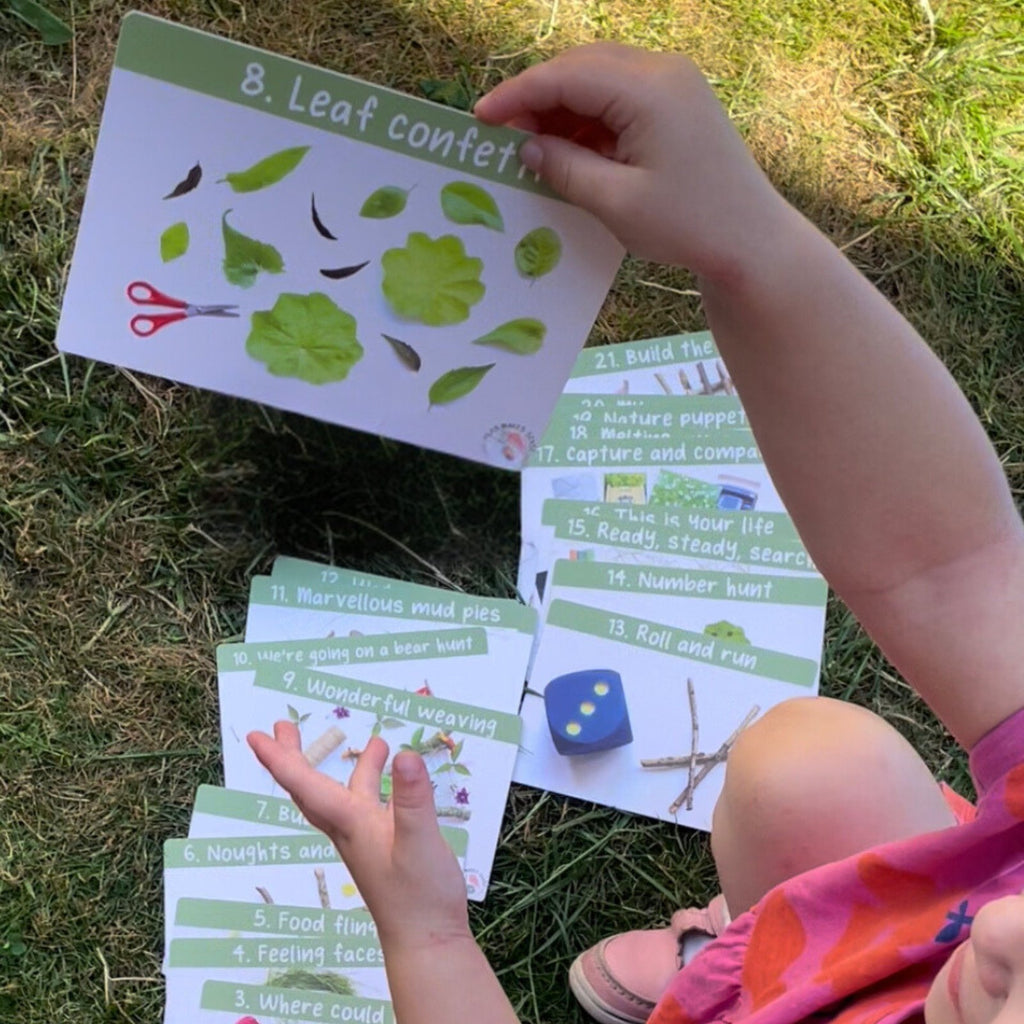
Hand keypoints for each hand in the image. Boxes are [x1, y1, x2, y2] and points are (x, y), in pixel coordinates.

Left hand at [247, 723, 470, 951]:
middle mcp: (350, 828)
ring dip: (352, 766)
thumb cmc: (418, 894)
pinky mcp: (385, 847)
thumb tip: (404, 754)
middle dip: (295, 756)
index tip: (256, 736)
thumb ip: (411, 799)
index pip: (304, 785)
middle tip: (283, 727)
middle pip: (311, 788)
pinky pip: (369, 806)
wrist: (425, 938)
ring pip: (346, 795)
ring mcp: (366, 839)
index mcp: (349, 823)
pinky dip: (376, 784)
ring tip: (378, 741)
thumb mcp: (418, 840)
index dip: (279, 758)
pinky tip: (400, 779)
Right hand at [474, 42, 795, 279]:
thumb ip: (565, 168)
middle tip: (502, 133)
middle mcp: (663, 71)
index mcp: (649, 89)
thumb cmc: (687, 224)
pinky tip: (569, 148)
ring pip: (598, 78)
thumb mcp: (616, 202)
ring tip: (533, 146)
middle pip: (581, 67)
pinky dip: (588, 118)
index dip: (518, 95)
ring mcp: (674, 84)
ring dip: (562, 107)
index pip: (566, 76)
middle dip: (537, 97)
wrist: (750, 240)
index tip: (481, 118)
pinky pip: (620, 96)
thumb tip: (526, 147)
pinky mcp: (677, 102)